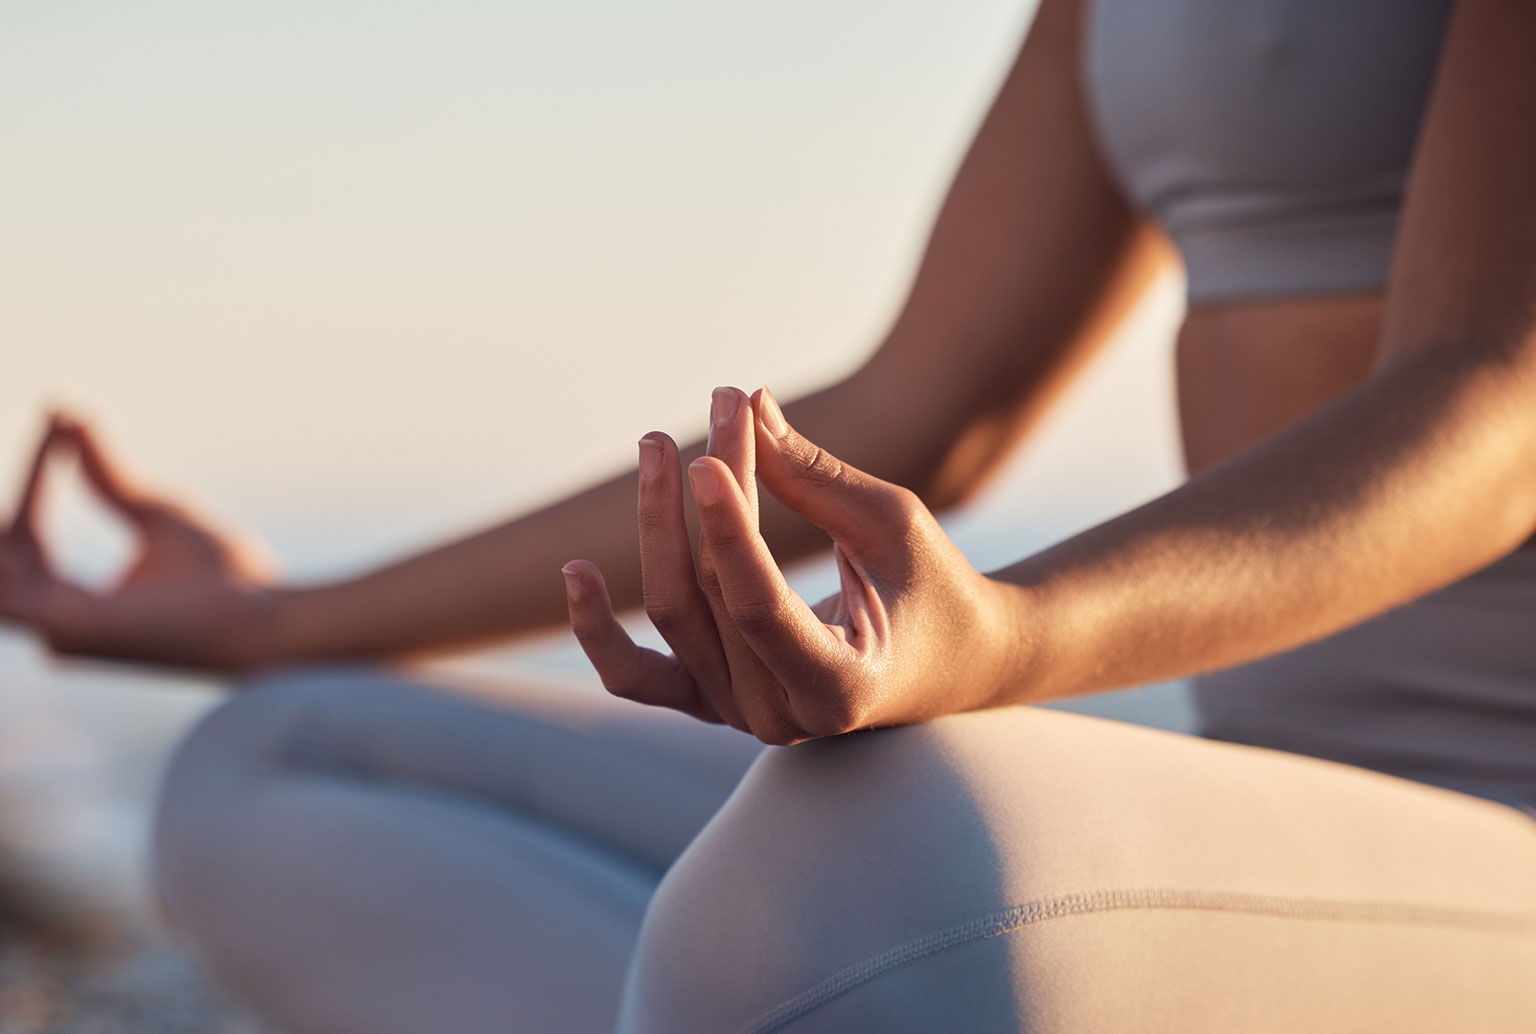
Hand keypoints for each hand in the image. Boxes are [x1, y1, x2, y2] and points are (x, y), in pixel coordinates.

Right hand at [0, 414, 279, 670]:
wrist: (264, 613)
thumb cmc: (223, 575)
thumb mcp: (153, 510)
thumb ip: (106, 475)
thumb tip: (68, 416)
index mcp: (70, 603)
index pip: (27, 532)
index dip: (37, 474)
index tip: (58, 421)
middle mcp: (54, 623)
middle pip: (7, 546)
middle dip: (24, 490)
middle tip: (55, 429)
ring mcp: (59, 631)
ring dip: (11, 522)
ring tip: (38, 467)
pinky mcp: (71, 629)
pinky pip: (9, 587)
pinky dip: (11, 548)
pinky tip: (20, 521)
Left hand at [562, 387, 1027, 743]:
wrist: (949, 661)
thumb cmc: (932, 587)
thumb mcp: (891, 524)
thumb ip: (813, 477)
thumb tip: (745, 406)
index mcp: (839, 687)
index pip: (758, 606)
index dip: (727, 527)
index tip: (707, 448)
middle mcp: (780, 718)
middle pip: (712, 592)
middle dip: (711, 489)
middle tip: (720, 401)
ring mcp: (737, 716)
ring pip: (673, 614)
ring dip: (657, 523)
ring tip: (658, 442)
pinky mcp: (709, 701)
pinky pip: (634, 674)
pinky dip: (597, 629)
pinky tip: (576, 571)